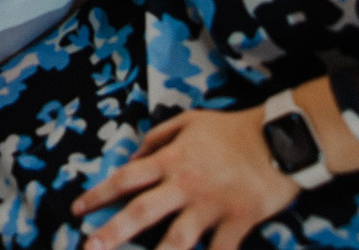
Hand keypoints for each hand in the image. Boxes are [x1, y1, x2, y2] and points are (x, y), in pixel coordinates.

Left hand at [76, 107, 296, 249]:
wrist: (281, 139)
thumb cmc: (232, 129)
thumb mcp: (189, 121)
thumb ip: (157, 138)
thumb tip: (131, 158)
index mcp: (171, 160)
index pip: (125, 178)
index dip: (98, 194)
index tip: (77, 210)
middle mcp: (185, 186)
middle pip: (141, 212)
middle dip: (112, 231)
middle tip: (88, 247)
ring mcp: (210, 207)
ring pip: (176, 240)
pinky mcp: (237, 222)